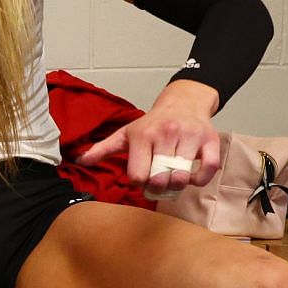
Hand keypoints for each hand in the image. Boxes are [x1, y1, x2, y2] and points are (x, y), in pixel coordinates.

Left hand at [78, 80, 222, 197]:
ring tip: (174, 178)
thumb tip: (78, 160)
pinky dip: (201, 179)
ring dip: (178, 184)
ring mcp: (189, 136)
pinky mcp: (209, 139)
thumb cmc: (153, 122)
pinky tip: (192, 176)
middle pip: (160, 178)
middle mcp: (165, 133)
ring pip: (183, 175)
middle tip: (158, 182)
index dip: (139, 183)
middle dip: (158, 187)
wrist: (184, 101)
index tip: (142, 178)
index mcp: (143, 135)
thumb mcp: (125, 133)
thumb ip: (103, 148)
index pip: (138, 174)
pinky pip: (209, 168)